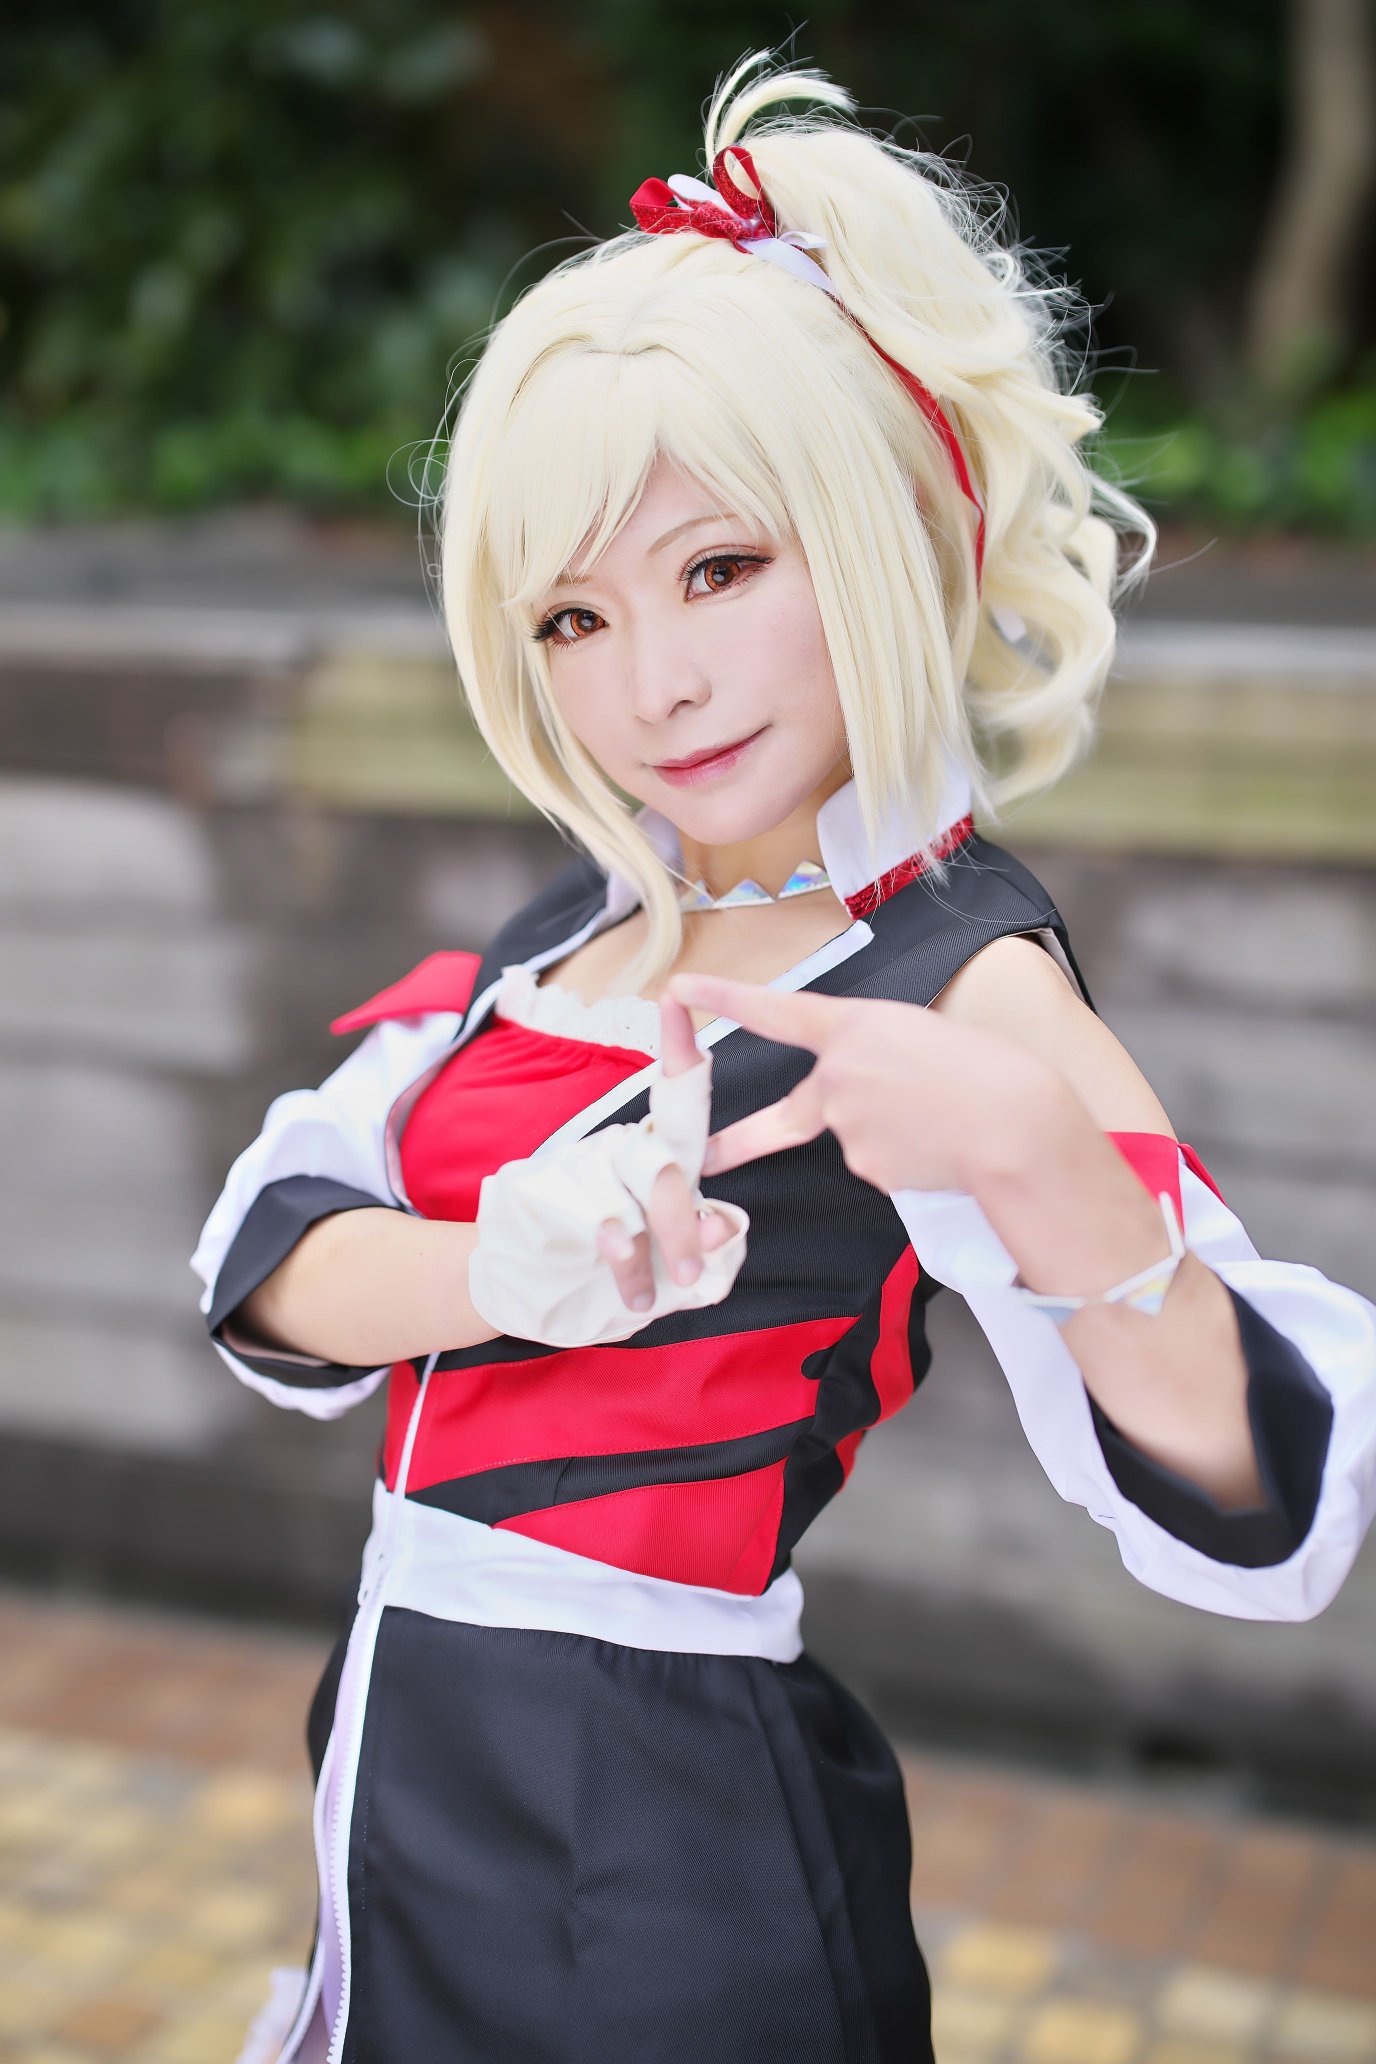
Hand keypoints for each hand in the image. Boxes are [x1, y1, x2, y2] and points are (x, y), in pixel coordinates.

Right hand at [467, 992, 749, 1347]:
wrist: (516, 1284)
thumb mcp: (666, 1265)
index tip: (675, 995)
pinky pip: (607, 1224)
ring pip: (642, 1191)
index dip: (678, 1047)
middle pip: (668, 1164)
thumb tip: (727, 1221)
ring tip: (655, 1295)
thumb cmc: (605, 1270)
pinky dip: (625, 1267)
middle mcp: (623, 1148)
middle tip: (690, 1273)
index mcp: (656, 1152)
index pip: (678, 1096)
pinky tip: (626, 1295)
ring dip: (655, 1248)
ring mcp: (586, 1169)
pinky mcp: (555, 1195)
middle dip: (684, 1222)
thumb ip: (698, 1244)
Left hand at [665, 971, 1048, 1195]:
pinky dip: (907, 1158)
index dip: (724, 997)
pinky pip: (880, 1163)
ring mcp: (846, 1127)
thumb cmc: (992, 1071)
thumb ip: (881, 1056)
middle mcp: (837, 1076)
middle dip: (739, 1141)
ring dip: (890, 1133)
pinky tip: (940, 1147)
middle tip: (706, 1156)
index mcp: (855, 1026)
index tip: (680, 988)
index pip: (775, 1010)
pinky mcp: (866, 1168)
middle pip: (787, 1114)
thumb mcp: (926, 1035)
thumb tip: (869, 1094)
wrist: (1015, 1126)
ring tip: (943, 1120)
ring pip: (856, 1135)